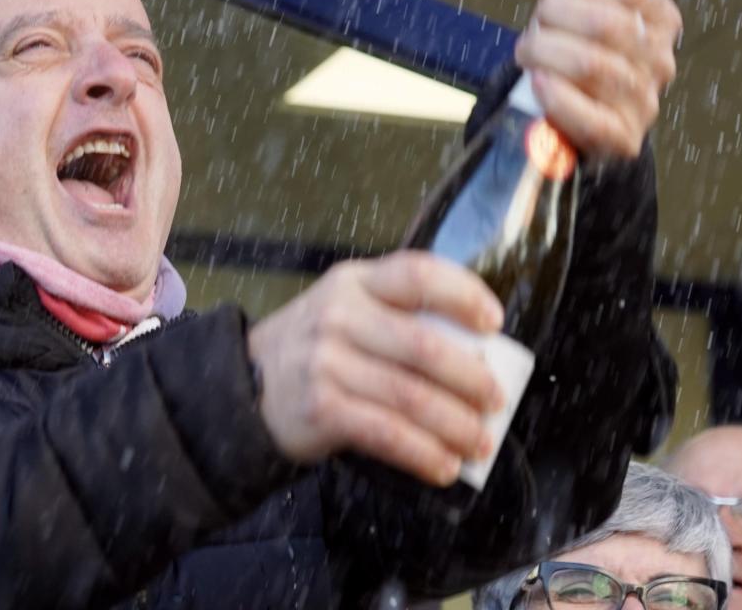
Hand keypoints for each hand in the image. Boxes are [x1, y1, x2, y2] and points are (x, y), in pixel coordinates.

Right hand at [246, 251, 505, 485]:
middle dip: (473, 379)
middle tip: (496, 401)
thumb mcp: (345, 312)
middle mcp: (337, 316)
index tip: (493, 323)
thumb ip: (397, 318)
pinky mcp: (321, 408)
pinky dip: (424, 454)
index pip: (418, 274)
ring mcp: (325, 362)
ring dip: (457, 426)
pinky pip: (387, 433)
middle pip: (424, 346)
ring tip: (480, 443)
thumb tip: (478, 357)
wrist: (245, 386)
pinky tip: (444, 466)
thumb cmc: (314, 350)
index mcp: (353, 282)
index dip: (464, 295)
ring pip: (412, 397)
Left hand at [515, 0, 681, 158]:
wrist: (578, 116)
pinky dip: (558, 95)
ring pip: (591, 64)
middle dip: (555, 15)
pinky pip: (590, 116)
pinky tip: (539, 82)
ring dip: (545, 52)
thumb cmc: (581, 50)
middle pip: (605, 22)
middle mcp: (659, 59)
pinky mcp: (621, 138)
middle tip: (537, 23)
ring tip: (530, 52)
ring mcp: (643, 101)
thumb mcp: (596, 2)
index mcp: (661, 18)